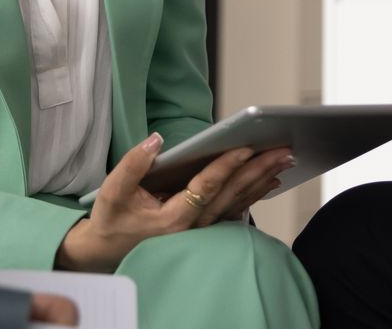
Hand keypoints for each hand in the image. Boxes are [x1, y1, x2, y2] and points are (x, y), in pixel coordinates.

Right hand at [56, 134, 294, 272]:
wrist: (107, 251)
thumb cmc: (111, 219)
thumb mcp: (112, 191)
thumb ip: (132, 165)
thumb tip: (155, 140)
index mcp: (172, 219)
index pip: (206, 187)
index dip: (226, 166)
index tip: (246, 147)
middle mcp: (192, 228)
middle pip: (231, 194)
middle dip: (258, 170)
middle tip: (283, 150)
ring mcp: (200, 231)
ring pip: (237, 203)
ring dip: (261, 181)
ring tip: (284, 160)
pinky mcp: (203, 229)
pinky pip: (233, 210)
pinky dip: (253, 195)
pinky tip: (269, 181)